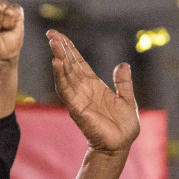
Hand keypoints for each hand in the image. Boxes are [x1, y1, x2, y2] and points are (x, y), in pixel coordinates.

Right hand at [48, 29, 139, 153]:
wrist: (121, 145)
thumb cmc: (123, 126)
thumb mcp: (127, 97)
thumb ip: (123, 82)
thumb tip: (122, 65)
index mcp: (93, 85)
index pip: (77, 62)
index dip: (69, 48)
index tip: (58, 35)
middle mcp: (83, 89)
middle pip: (68, 64)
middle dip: (60, 48)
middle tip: (51, 33)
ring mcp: (78, 98)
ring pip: (65, 75)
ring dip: (59, 58)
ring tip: (53, 43)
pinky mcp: (77, 109)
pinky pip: (66, 91)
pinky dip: (60, 77)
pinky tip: (57, 63)